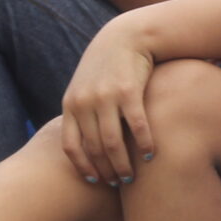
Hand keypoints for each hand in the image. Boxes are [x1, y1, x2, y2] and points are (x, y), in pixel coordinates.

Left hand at [57, 22, 156, 185]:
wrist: (125, 37)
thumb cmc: (106, 68)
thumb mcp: (84, 88)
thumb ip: (81, 114)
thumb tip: (82, 147)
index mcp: (71, 105)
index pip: (71, 146)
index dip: (83, 168)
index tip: (95, 182)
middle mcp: (85, 102)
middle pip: (93, 149)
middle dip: (106, 171)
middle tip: (118, 183)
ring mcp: (106, 97)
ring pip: (113, 143)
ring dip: (123, 164)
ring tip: (132, 177)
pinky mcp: (129, 91)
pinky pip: (137, 126)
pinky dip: (143, 144)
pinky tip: (150, 154)